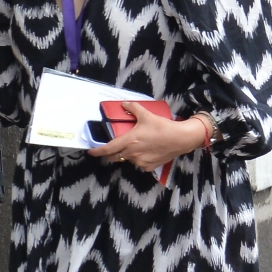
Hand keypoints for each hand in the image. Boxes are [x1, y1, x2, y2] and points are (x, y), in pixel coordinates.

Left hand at [88, 108, 213, 173]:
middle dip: (111, 153)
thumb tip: (124, 104)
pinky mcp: (149, 167)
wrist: (181, 139)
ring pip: (128, 160)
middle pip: (115, 157)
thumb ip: (133, 108)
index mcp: (129, 141)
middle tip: (113, 148)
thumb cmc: (163, 127)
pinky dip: (139, 159)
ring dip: (127, 155)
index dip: (97, 151)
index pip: (108, 148)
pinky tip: (146, 152)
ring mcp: (141, 162)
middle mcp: (132, 153)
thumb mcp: (146, 115)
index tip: (91, 152)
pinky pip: (139, 164)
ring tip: (137, 146)